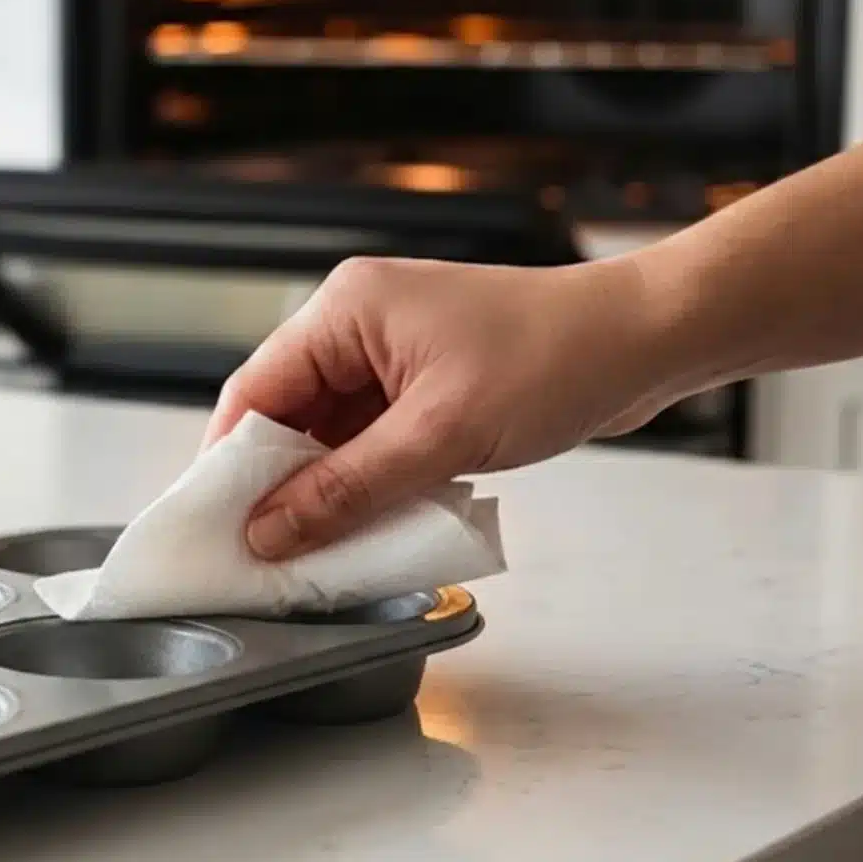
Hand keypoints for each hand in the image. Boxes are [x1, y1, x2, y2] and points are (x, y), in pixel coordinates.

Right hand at [206, 255, 684, 560]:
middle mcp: (358, 324)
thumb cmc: (556, 357)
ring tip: (317, 549)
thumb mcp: (440, 436)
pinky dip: (366, 483)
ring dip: (326, 490)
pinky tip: (368, 525)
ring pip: (328, 435)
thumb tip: (271, 531)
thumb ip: (346, 489)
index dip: (229, 463)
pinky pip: (370, 440)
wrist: (646, 340)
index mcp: (347, 309)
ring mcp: (392, 354)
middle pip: (285, 415)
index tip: (216, 527)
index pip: (255, 390)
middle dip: (277, 484)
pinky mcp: (424, 383)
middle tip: (265, 552)